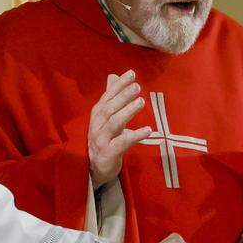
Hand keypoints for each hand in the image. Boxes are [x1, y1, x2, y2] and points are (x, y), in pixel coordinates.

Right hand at [89, 71, 152, 188]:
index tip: (131, 73)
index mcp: (97, 114)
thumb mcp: (106, 117)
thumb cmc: (103, 139)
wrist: (94, 168)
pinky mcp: (108, 154)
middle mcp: (97, 125)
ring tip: (141, 102)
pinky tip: (148, 130)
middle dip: (123, 96)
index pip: (107, 96)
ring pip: (114, 123)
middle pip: (109, 108)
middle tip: (137, 86)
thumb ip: (111, 97)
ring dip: (128, 112)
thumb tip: (113, 76)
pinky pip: (122, 143)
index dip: (119, 85)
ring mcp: (101, 140)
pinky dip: (135, 135)